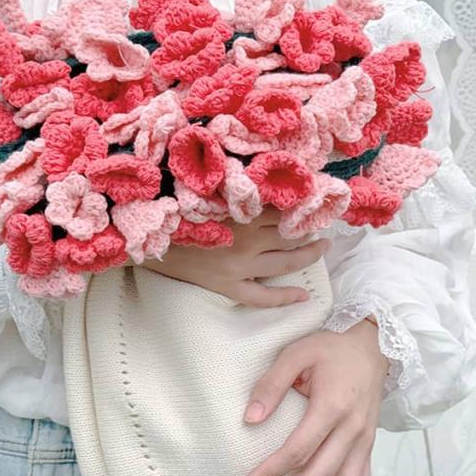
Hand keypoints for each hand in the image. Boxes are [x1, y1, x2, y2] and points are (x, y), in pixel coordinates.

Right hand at [140, 209, 331, 307]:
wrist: (149, 240)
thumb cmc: (178, 212)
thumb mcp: (210, 193)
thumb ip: (238, 190)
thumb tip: (267, 178)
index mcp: (240, 212)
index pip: (283, 207)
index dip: (303, 202)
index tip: (317, 196)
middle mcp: (245, 240)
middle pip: (289, 235)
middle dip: (311, 228)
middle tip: (326, 222)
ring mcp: (238, 267)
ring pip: (284, 263)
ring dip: (308, 255)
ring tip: (323, 247)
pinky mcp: (228, 286)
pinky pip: (261, 297)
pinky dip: (284, 297)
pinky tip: (304, 296)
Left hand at [237, 320, 388, 475]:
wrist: (373, 345)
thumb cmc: (331, 348)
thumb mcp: (295, 354)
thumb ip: (271, 385)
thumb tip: (250, 420)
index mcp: (332, 406)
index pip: (298, 452)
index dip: (269, 474)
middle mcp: (353, 430)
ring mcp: (365, 443)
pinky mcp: (369, 449)